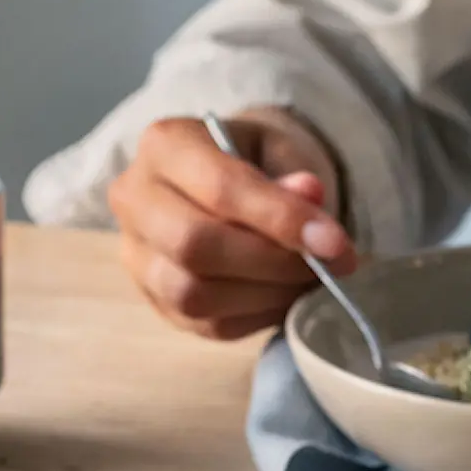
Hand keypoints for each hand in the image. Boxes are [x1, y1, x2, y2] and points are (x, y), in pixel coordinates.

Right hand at [107, 109, 357, 339]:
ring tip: (306, 281)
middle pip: (195, 246)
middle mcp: (134, 200)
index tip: (335, 242)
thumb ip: (290, 172)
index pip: (219, 188)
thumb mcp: (276, 149)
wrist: (220, 185)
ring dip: (264, 295)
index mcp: (164, 146)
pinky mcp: (154, 301)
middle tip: (324, 266)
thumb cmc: (250, 161)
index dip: (281, 219)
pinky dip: (256, 316)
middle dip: (271, 262)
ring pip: (194, 295)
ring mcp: (137, 257)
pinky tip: (283, 296)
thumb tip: (310, 195)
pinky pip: (205, 325)